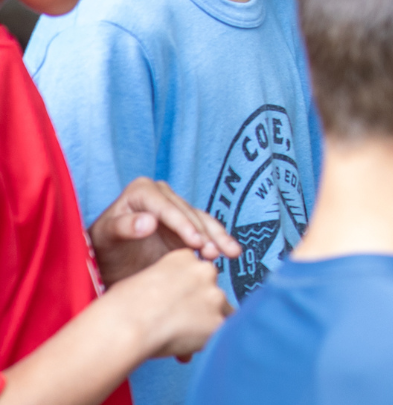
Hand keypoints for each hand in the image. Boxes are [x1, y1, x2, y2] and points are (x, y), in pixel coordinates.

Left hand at [89, 176, 238, 285]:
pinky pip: (206, 231)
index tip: (195, 242)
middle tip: (213, 253)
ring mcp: (175, 209)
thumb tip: (149, 221)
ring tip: (230, 254)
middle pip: (188, 213)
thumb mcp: (105, 237)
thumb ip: (124, 227)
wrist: (104, 264)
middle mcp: (162, 195)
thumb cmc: (100, 248)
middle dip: (204, 233)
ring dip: (217, 237)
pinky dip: (219, 241)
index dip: (183, 225)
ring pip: (202, 221)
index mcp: (141, 191)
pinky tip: (231, 253)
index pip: (167, 207)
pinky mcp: (185, 225)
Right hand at [100, 247, 231, 360]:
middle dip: (199, 307)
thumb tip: (164, 300)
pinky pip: (222, 333)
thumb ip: (162, 284)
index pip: (195, 273)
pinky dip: (208, 341)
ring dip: (205, 324)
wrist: (125, 326)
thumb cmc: (122, 307)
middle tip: (178, 323)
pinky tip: (188, 347)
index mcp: (184, 258)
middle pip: (210, 290)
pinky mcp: (218, 321)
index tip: (176, 304)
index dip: (187, 291)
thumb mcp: (140, 281)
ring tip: (180, 337)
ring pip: (220, 311)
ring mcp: (215, 296)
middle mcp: (205, 272)